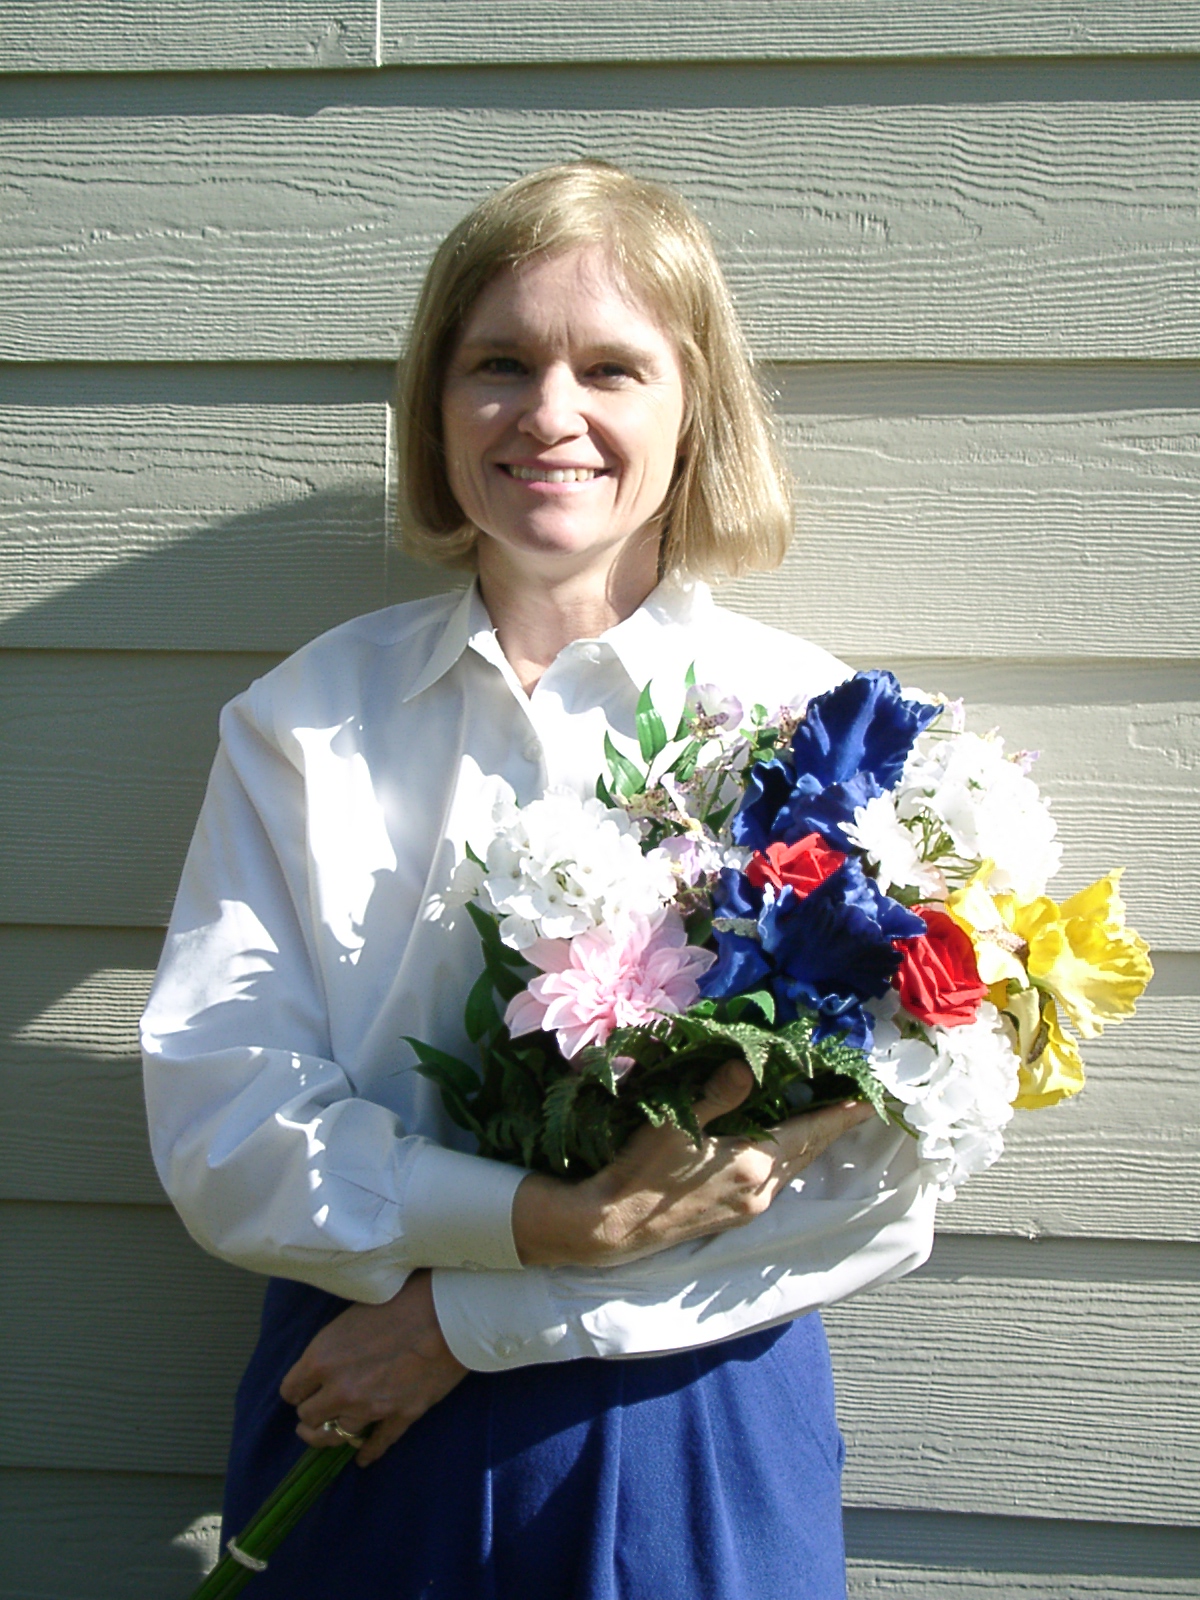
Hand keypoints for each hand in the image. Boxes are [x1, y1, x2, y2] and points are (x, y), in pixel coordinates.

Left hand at [279, 1269, 466, 1465]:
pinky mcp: (400, 1416)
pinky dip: (367, 1452)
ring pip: (336, 1436)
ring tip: (329, 1432)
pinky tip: (361, 1457)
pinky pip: (376, 1444)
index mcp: (321, 1360)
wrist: (445, 1313)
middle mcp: (340, 1390)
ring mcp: (370, 1408)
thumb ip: (331, 1346)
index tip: (303, 1388)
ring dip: (331, 1434)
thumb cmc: (398, 1300)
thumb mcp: (350, 1316)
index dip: (297, 1388)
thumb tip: (325, 1361)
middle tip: (316, 1408)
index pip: (290, 1391)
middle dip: (311, 1412)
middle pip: (308, 1419)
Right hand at [513, 1060, 876, 1267]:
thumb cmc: (641, 1169)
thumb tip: (748, 1066)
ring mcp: (748, 1207)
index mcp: (752, 1163)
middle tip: (855, 1105)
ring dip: (811, 1145)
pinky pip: (776, 1183)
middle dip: (832, 1128)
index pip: (809, 1132)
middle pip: (808, 1152)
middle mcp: (760, 1190)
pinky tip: (784, 1150)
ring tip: (827, 1121)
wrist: (614, 1225)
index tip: (869, 1101)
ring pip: (793, 1170)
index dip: (839, 1116)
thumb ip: (718, 1095)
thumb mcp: (675, 1123)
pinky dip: (789, 1161)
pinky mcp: (735, 1217)